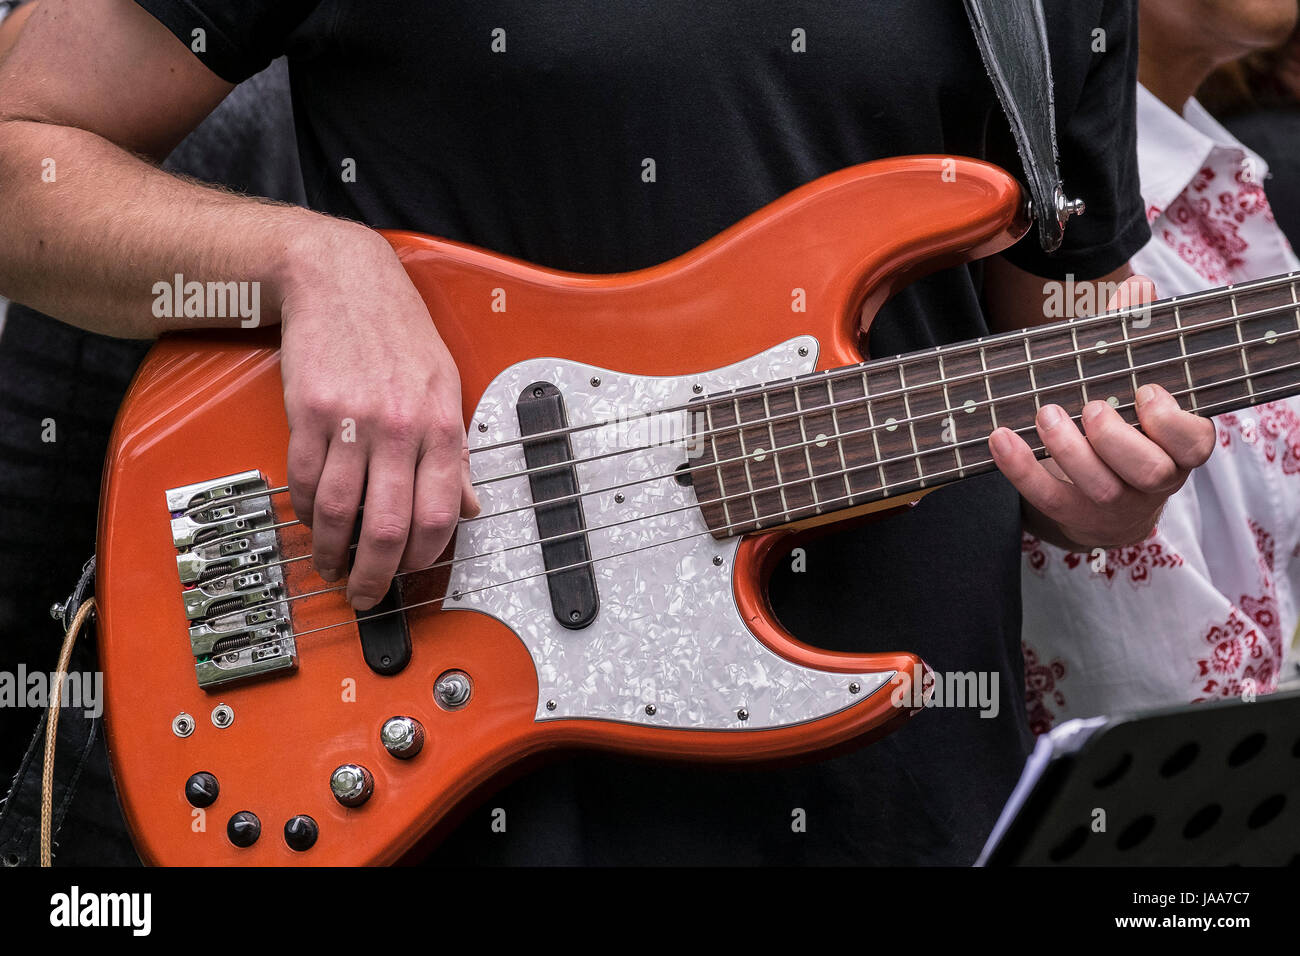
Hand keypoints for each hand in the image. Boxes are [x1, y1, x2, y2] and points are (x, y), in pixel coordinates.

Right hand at [278, 225, 478, 609]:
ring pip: (342, 513)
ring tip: (333, 566)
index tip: (411, 572)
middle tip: (366, 594)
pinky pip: (307, 482)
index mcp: (441, 424)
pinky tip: (313, 522)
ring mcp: (352, 420)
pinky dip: (308, 512)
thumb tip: (470, 506)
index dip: (424, 556)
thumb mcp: (445, 386)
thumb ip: (456, 452)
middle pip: (388, 526)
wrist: (341, 279)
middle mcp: (400, 426)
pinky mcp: (309, 413)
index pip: (440, 515)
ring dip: (334, 552)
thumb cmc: (397, 332)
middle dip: (375, 575)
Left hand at [988, 275, 1215, 549]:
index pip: (1193, 441)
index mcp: (1180, 447)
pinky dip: (1021, 468)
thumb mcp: (1132, 381)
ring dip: (1069, 450)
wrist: (1108, 500)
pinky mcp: (1074, 515)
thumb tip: (1138, 286)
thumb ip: (1133, 335)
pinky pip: (1048, 497)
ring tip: (1046, 413)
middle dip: (1117, 438)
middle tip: (1091, 407)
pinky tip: (1000, 437)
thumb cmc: (1126, 424)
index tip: (1143, 391)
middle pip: (1148, 470)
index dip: (1171, 421)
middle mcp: (1155, 479)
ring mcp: (1115, 503)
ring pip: (1100, 487)